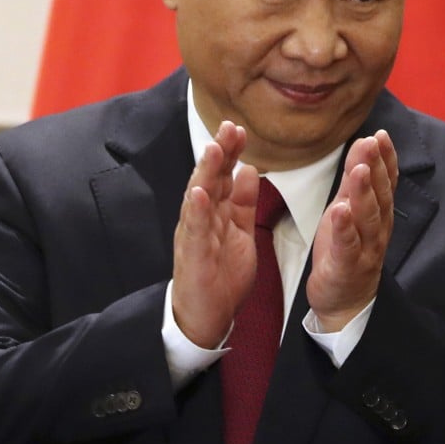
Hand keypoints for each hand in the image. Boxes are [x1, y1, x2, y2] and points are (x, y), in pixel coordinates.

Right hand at [171, 121, 259, 347]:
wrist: (205, 316)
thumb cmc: (220, 274)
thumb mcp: (240, 231)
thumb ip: (244, 202)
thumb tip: (250, 169)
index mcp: (216, 211)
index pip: (223, 175)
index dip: (230, 152)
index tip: (239, 129)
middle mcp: (202, 217)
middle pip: (210, 179)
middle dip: (219, 152)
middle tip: (228, 127)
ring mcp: (195, 234)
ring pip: (199, 198)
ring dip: (206, 173)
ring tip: (213, 149)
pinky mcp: (193, 255)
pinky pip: (195, 231)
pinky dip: (197, 211)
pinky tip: (199, 193)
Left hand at [307, 130, 397, 331]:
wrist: (345, 301)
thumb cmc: (347, 250)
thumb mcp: (348, 207)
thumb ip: (354, 179)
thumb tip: (363, 143)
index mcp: (379, 214)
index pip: (387, 181)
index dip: (386, 158)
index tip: (381, 135)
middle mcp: (378, 229)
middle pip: (379, 195)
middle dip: (376, 168)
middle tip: (371, 144)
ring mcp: (365, 249)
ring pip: (367, 218)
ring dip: (363, 192)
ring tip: (358, 169)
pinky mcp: (347, 266)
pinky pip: (348, 246)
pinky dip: (344, 228)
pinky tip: (339, 210)